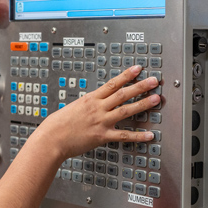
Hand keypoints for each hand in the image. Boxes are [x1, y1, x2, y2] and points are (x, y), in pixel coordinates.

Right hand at [29, 65, 159, 162]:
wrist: (52, 138)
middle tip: (154, 81)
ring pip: (126, 110)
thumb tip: (95, 102)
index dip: (127, 75)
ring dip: (143, 104)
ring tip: (156, 99)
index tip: (138, 69)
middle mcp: (97, 108)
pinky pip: (123, 135)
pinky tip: (149, 135)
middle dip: (140, 86)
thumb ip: (87, 105)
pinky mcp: (102, 136)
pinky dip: (138, 136)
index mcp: (90, 99)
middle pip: (123, 94)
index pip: (112, 84)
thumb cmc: (58, 124)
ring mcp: (101, 121)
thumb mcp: (73, 108)